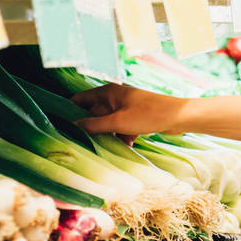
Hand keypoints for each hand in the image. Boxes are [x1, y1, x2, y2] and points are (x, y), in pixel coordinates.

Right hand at [71, 84, 187, 139]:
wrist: (179, 117)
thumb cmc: (149, 115)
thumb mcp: (118, 122)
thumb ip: (94, 125)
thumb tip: (73, 126)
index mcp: (108, 92)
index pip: (80, 99)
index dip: (70, 111)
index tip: (60, 126)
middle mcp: (115, 97)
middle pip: (93, 113)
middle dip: (90, 127)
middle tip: (80, 143)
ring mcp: (126, 107)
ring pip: (108, 123)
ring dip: (107, 135)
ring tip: (103, 148)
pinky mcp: (136, 117)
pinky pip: (122, 128)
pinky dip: (122, 136)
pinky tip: (126, 146)